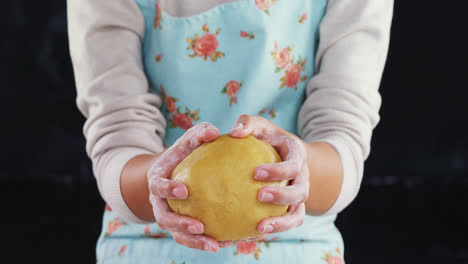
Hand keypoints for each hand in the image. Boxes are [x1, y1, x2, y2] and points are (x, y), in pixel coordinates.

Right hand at [147, 122, 232, 251]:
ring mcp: (168, 216)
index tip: (184, 191)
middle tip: (199, 227)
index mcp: (157, 180)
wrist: (174, 171)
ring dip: (194, 241)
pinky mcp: (179, 227)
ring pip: (177, 234)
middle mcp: (159, 202)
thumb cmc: (185, 153)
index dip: (167, 189)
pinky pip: (190, 239)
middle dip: (180, 225)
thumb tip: (215, 131)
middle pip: (164, 218)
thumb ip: (199, 133)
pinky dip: (204, 243)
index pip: (157, 186)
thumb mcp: (189, 140)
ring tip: (214, 246)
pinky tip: (225, 244)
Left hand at [230, 115, 308, 235]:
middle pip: (300, 192)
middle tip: (259, 196)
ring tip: (259, 229)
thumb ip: (248, 123)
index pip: (294, 165)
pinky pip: (285, 224)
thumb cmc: (268, 139)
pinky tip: (251, 235)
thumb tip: (233, 131)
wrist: (287, 156)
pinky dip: (272, 231)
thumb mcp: (261, 127)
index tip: (256, 172)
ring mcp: (298, 197)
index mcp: (298, 157)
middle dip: (282, 196)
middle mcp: (302, 179)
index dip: (279, 171)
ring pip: (297, 215)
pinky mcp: (292, 210)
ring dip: (281, 223)